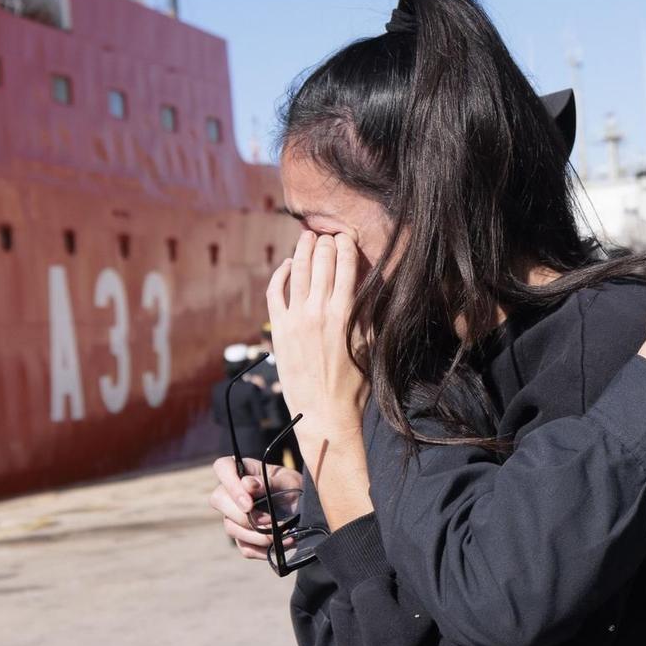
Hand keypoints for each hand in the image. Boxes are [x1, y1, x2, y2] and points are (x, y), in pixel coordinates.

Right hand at [208, 455, 303, 560]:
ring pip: (231, 528)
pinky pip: (245, 548)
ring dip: (256, 535)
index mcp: (241, 470)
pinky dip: (263, 549)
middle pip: (219, 500)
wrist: (303, 508)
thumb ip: (269, 483)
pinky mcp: (242, 537)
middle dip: (242, 516)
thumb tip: (248, 485)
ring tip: (281, 533)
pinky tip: (281, 544)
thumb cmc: (293, 487)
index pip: (222, 468)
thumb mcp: (288, 481)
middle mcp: (231, 492)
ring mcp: (233, 516)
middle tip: (268, 521)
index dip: (231, 485)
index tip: (249, 503)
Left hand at [266, 230, 365, 430]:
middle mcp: (319, 311)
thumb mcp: (370, 344)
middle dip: (325, 242)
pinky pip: (275, 292)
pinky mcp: (279, 329)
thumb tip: (369, 282)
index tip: (346, 235)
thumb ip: (367, 311)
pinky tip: (286, 265)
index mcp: (346, 312)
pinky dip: (279, 274)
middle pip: (321, 262)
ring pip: (297, 271)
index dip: (345, 244)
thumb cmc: (354, 384)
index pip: (345, 264)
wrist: (324, 413)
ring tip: (307, 237)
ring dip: (302, 250)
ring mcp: (296, 319)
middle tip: (327, 232)